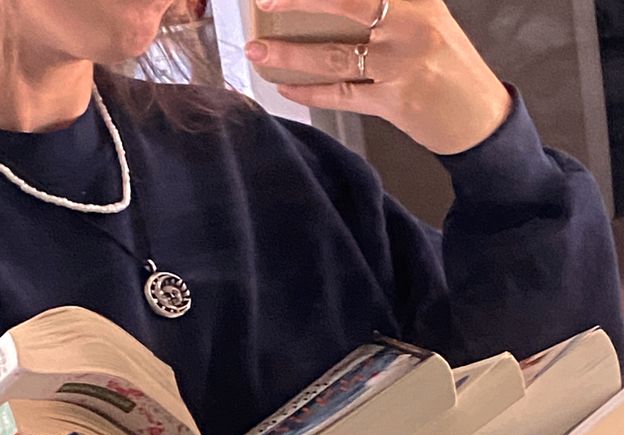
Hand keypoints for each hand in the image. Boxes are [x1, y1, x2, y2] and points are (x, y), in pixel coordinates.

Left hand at [245, 0, 511, 153]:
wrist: (481, 117)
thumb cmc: (449, 68)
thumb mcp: (427, 20)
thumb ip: (388, 7)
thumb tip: (335, 5)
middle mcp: (410, 25)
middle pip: (344, 3)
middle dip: (298, 0)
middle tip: (263, 0)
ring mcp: (401, 64)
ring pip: (334, 55)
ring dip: (289, 55)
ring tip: (258, 52)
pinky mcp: (394, 101)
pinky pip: (341, 94)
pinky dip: (309, 91)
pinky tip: (285, 87)